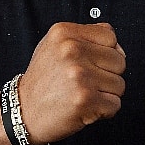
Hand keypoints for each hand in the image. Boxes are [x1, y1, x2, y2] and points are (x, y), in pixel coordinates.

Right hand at [16, 22, 125, 144]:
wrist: (24, 111)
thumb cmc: (44, 80)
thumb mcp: (56, 45)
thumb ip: (87, 38)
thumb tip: (121, 50)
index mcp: (64, 33)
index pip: (110, 37)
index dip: (104, 53)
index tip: (88, 64)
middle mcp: (71, 50)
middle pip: (119, 61)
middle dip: (107, 75)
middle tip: (84, 83)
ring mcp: (79, 75)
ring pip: (119, 85)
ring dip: (106, 94)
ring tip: (82, 94)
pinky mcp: (85, 99)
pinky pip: (115, 104)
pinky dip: (104, 111)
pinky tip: (84, 107)